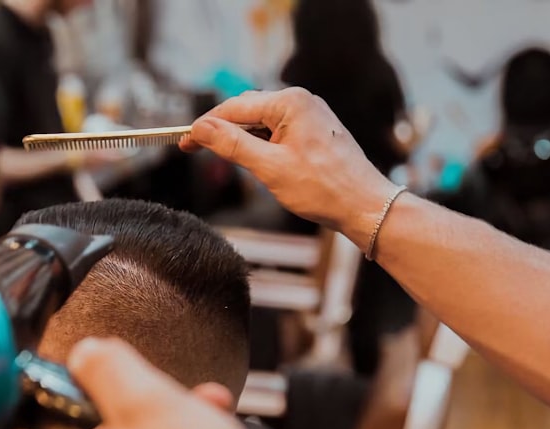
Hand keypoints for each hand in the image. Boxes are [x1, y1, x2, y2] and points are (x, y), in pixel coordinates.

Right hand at [180, 88, 398, 243]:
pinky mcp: (314, 131)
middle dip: (222, 131)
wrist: (365, 206)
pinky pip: (277, 132)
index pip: (234, 108)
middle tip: (195, 150)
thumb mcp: (269, 168)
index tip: (184, 142)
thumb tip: (201, 128)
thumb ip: (232, 145)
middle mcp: (301, 101)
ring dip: (243, 141)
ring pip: (261, 123)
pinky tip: (259, 164)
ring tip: (230, 162)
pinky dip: (261, 146)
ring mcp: (309, 115)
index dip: (205, 126)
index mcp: (290, 102)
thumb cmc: (324, 188)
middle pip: (247, 111)